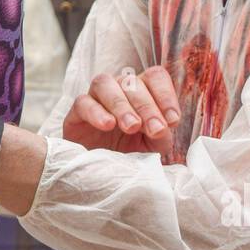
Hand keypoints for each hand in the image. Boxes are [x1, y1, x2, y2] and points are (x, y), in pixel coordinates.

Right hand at [62, 66, 180, 155]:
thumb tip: (161, 128)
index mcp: (142, 91)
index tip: (173, 120)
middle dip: (147, 107)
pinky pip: (83, 102)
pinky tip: (108, 125)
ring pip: (104, 83)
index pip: (155, 77)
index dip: (166, 95)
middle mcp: (119, 88)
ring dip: (121, 104)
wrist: (102, 173)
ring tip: (131, 127)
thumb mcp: (153, 146)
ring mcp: (96, 97)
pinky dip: (96, 112)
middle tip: (154, 130)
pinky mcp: (76, 112)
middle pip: (132, 81)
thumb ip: (161, 135)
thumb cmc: (130, 152)